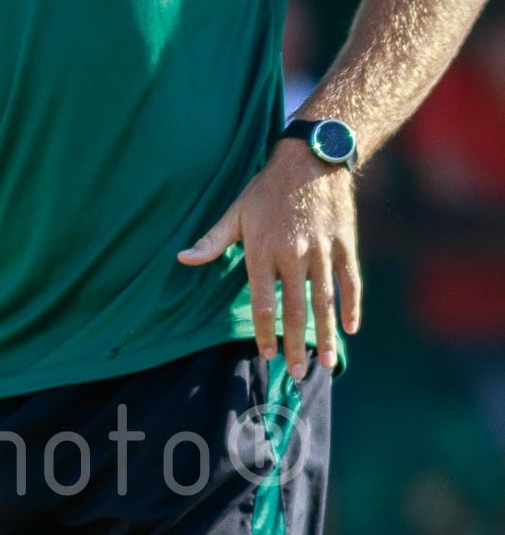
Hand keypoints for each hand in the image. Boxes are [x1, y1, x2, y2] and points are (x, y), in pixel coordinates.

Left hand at [178, 142, 360, 378]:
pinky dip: (352, 307)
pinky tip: (350, 330)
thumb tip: (182, 259)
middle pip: (294, 310)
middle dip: (295, 345)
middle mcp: (293, 255)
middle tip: (296, 375)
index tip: (266, 355)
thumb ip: (212, 240)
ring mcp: (322, 251)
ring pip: (324, 302)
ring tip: (324, 364)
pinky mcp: (345, 244)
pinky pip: (350, 283)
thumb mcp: (235, 211)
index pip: (261, 302)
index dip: (263, 332)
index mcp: (262, 250)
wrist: (310, 159)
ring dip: (325, 336)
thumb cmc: (266, 188)